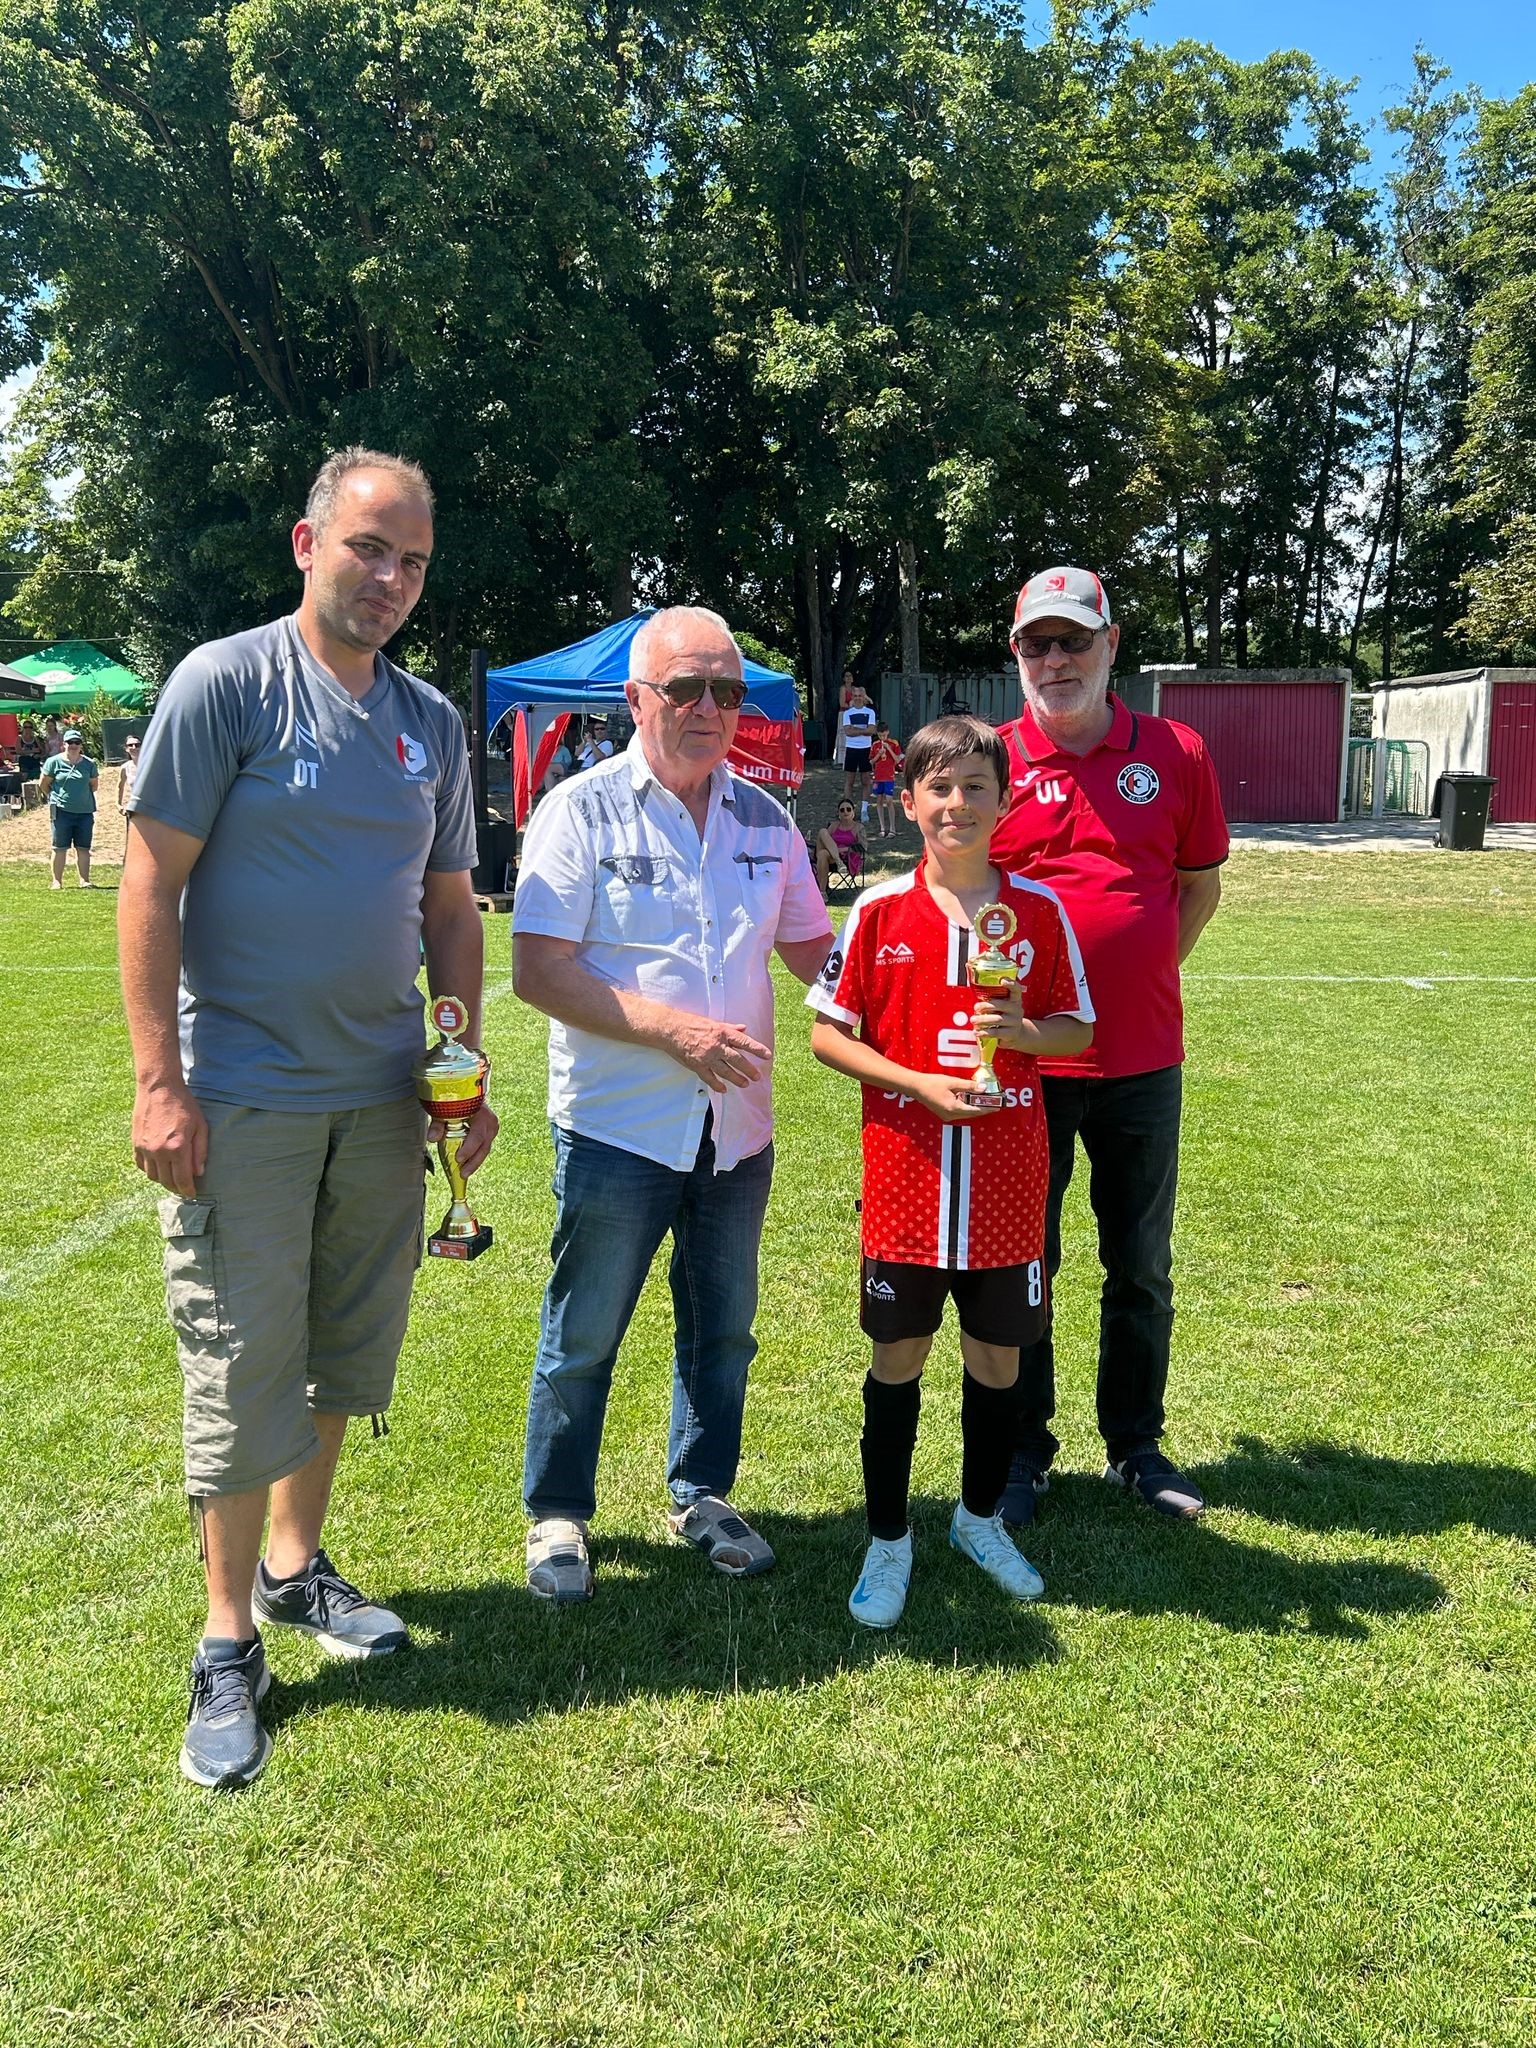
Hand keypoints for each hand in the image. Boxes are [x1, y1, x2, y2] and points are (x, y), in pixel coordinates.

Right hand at [132, 1080, 208, 1197]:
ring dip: (162, 1180)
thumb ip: (200, 1151)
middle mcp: (159, 1151)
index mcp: (177, 1148)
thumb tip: (199, 1172)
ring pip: (152, 1176)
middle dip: (176, 1188)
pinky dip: (149, 1170)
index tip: (192, 1194)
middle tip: (183, 1188)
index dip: (187, 1190)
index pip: (182, 1179)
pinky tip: (158, 1167)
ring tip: (171, 1178)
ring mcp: (144, 1148)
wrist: (159, 1088)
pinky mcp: (135, 1143)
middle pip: (166, 1181)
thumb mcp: (200, 1126)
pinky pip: (140, 1165)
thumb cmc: (183, 1105)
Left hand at [428, 1099, 498, 1176]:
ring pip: (485, 1149)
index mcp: (482, 1114)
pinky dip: (475, 1157)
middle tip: (462, 1173)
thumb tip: (432, 1138)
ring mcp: (492, 1129)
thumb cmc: (457, 1102)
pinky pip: (484, 1148)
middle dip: (473, 1162)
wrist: (469, 1097)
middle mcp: (490, 1122)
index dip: (469, 1148)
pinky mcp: (490, 1134)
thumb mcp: (445, 1110)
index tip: (459, 1158)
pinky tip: (467, 1165)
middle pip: (484, 1147)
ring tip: (464, 1173)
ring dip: (474, 1162)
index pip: (477, 1135)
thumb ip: (438, 1124)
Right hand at [666, 1015, 771, 1091]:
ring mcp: (707, 1057)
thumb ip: (730, 1027)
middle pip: (738, 1060)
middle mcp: (717, 1046)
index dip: (757, 1049)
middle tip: (757, 1076)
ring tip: (745, 1084)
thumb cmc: (691, 1023)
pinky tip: (723, 1089)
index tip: (768, 1056)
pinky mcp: (697, 1065)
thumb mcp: (713, 1022)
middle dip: (749, 1069)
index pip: (744, 1042)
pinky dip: (717, 1085)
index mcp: (723, 1033)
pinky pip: (709, 1078)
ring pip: (726, 1071)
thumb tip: (744, 1029)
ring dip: (737, 1079)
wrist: (671, 1029)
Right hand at [909, 1075, 1002, 1123]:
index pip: (975, 1110)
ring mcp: (947, 1116)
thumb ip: (969, 1086)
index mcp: (953, 1108)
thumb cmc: (932, 1083)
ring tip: (985, 1100)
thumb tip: (983, 1088)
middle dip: (983, 1108)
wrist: (916, 1087)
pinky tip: (971, 1100)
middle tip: (995, 1102)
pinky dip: (967, 1107)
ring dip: (976, 1107)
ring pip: (967, 1113)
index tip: (998, 1106)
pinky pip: (960, 1112)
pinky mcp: (945, 1113)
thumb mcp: (952, 1082)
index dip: (988, 1108)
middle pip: (972, 1114)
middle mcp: (951, 1115)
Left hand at [972, 979, 1025, 1049]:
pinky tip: (976, 1031)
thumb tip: (974, 996)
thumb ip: (992, 1000)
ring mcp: (1015, 1022)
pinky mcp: (1011, 1034)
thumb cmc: (1004, 1016)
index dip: (1011, 984)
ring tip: (973, 1020)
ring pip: (998, 1019)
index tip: (1002, 980)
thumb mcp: (1002, 1007)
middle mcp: (1017, 1009)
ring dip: (983, 1019)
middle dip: (986, 1006)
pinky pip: (996, 1032)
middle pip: (1002, 1005)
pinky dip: (984, 1032)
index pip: (1016, 989)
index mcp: (1014, 1000)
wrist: (1016, 1035)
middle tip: (975, 1007)